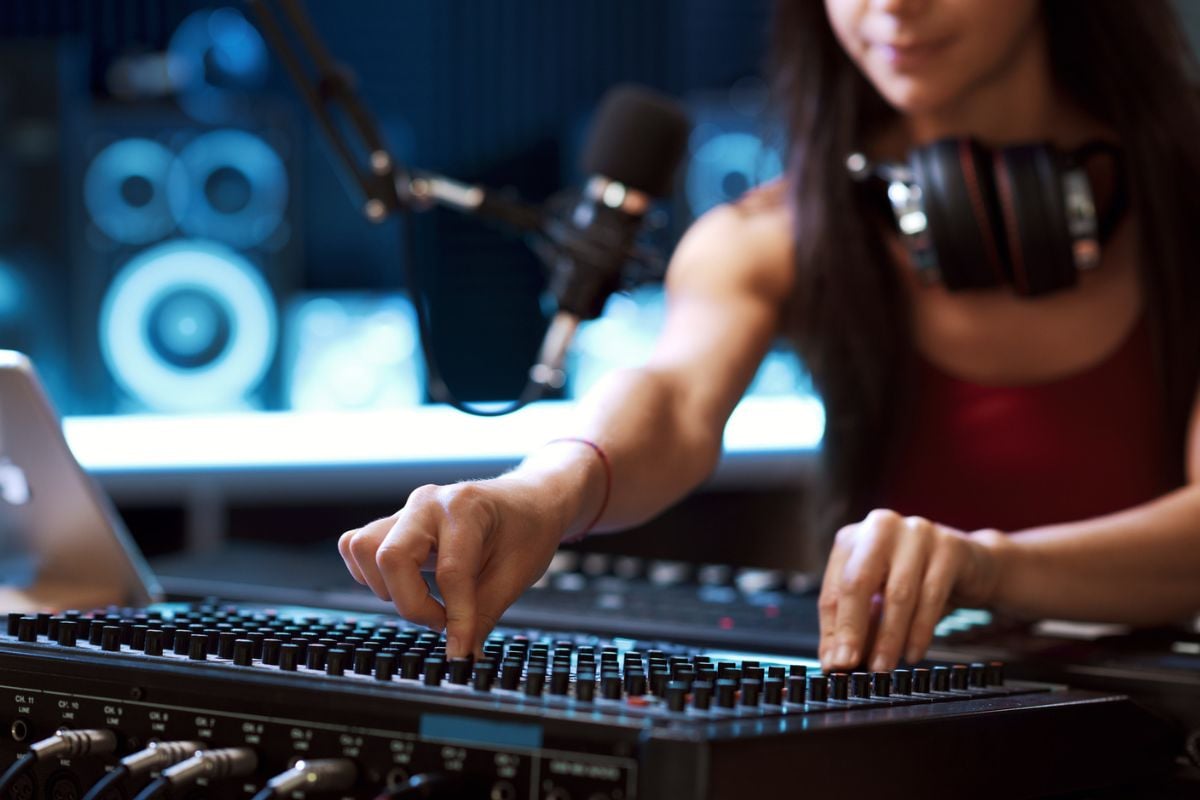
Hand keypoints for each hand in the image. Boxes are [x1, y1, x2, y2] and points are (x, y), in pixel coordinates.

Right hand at [338, 474, 567, 658]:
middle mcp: (429, 503)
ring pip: (364, 549)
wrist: (528, 502)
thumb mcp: (516, 576)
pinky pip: (358, 546)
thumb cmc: (526, 530)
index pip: (449, 571)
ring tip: (425, 600)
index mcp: (466, 508)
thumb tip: (462, 657)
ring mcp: (407, 510)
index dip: (455, 618)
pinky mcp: (394, 523)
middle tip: (443, 621)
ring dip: (387, 588)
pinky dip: (371, 574)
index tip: (461, 650)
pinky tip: (405, 585)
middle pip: (390, 557)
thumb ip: (483, 617)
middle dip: (412, 604)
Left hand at [818, 509, 1005, 672]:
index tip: (833, 663)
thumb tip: (835, 661)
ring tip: (883, 666)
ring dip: (888, 637)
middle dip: (853, 629)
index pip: (833, 588)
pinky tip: (913, 653)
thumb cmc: (916, 581)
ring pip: (897, 593)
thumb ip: (856, 625)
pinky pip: (931, 596)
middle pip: (857, 582)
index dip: (831, 629)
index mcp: (853, 538)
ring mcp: (916, 533)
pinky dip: (920, 631)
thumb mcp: (878, 599)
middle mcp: (881, 528)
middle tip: (851, 664)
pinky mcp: (949, 547)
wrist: (973, 566)